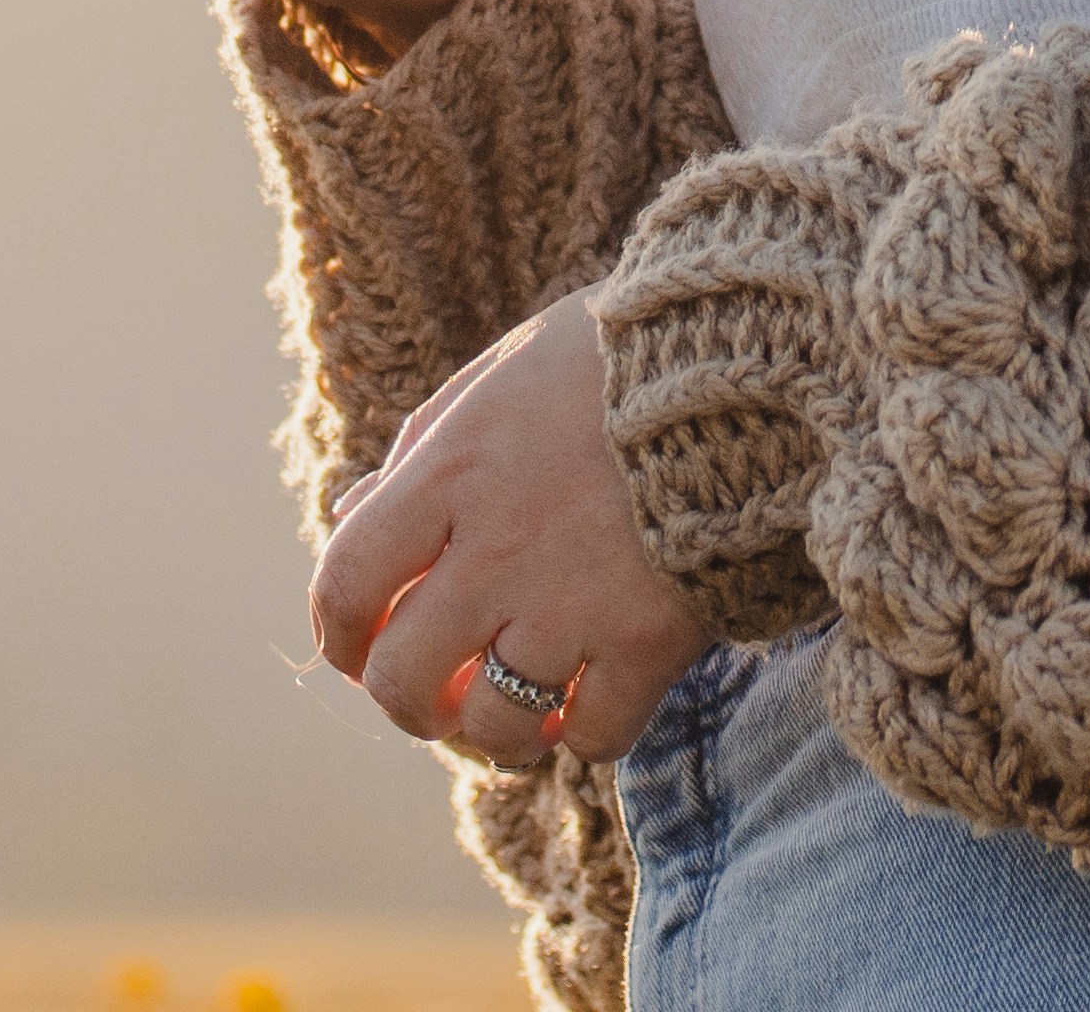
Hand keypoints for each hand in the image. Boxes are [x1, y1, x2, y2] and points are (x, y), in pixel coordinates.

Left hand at [310, 297, 710, 765]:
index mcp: (450, 473)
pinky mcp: (649, 638)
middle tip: (439, 694)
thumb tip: (344, 511)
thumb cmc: (616, 358)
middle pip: (404, 678)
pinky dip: (587, 734)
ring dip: (495, 731)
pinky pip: (596, 735)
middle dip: (409, 703)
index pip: (345, 583)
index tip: (356, 649)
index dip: (339, 635)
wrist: (751, 353)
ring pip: (494, 723)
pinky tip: (593, 700)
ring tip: (519, 708)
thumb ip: (420, 449)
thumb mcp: (498, 375)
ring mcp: (572, 601)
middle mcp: (497, 548)